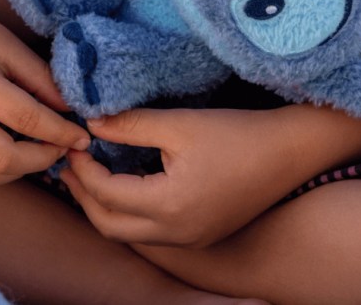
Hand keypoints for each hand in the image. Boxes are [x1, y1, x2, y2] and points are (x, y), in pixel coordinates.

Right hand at [0, 0, 89, 186]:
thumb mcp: (7, 44)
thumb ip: (41, 79)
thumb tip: (72, 111)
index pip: (29, 122)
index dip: (62, 133)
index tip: (84, 137)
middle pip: (4, 160)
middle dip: (42, 159)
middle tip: (61, 147)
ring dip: (15, 170)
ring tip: (36, 150)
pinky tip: (6, 145)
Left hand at [60, 107, 301, 247]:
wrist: (291, 151)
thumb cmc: (238, 133)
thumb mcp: (180, 123)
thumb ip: (131, 125)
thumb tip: (91, 123)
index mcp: (168, 205)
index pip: (106, 193)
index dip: (83, 168)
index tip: (73, 142)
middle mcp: (177, 233)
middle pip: (110, 225)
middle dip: (84, 195)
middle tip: (69, 164)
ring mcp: (191, 239)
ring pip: (130, 233)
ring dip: (106, 206)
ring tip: (92, 172)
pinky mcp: (202, 234)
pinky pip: (153, 231)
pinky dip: (132, 211)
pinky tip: (129, 182)